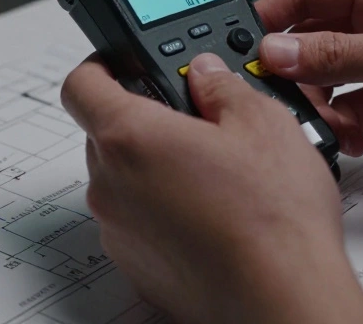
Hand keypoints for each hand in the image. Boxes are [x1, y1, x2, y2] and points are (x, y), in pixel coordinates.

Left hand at [61, 53, 362, 323]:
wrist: (280, 299)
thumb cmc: (271, 219)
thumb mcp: (264, 122)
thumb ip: (222, 86)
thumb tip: (207, 74)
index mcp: (130, 137)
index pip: (81, 84)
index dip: (101, 66)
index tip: (123, 63)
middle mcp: (110, 185)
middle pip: (104, 133)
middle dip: (144, 120)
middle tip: (195, 120)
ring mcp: (117, 230)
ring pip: (122, 179)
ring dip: (154, 168)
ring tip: (215, 173)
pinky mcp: (134, 265)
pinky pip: (136, 220)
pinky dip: (162, 210)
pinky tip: (212, 213)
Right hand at [255, 0, 362, 175]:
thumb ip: (338, 55)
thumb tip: (278, 49)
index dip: (272, 16)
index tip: (246, 47)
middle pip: (307, 38)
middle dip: (291, 69)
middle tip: (278, 96)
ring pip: (323, 78)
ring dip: (316, 104)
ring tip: (325, 124)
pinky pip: (345, 109)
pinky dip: (339, 127)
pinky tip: (349, 139)